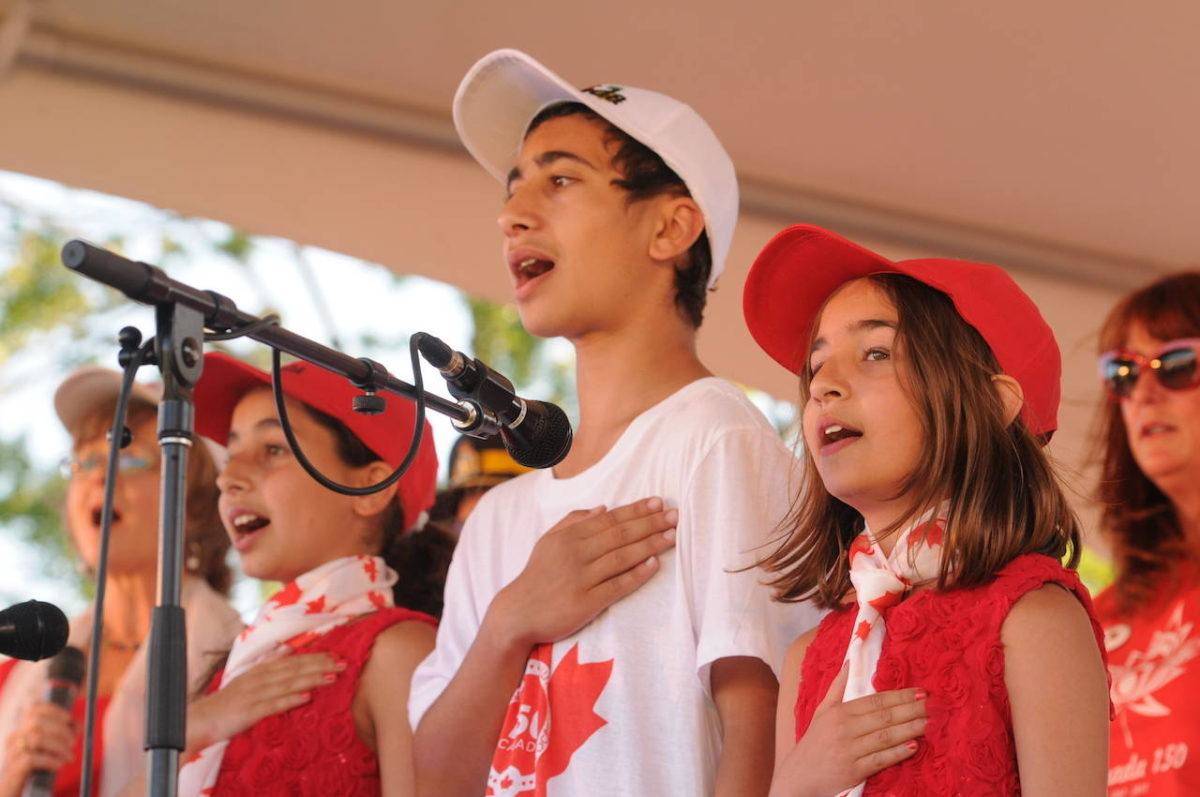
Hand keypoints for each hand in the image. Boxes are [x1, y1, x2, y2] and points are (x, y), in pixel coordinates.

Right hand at [0, 702, 75, 796]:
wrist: (14, 792)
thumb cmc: (35, 768)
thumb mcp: (47, 748)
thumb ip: (59, 735)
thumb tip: (78, 725)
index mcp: (22, 729)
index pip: (34, 709)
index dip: (54, 710)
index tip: (70, 719)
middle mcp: (15, 738)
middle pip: (37, 722)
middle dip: (60, 729)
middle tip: (73, 742)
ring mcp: (12, 753)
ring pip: (36, 739)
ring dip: (59, 746)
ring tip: (69, 757)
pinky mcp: (13, 769)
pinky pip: (32, 759)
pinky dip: (50, 760)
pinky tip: (59, 765)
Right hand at [185, 653, 344, 752]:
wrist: (200, 721)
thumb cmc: (228, 702)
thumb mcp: (248, 678)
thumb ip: (268, 663)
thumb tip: (287, 648)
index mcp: (260, 670)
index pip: (292, 661)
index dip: (315, 657)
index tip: (336, 655)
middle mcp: (259, 678)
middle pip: (294, 669)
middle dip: (320, 665)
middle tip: (344, 663)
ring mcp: (254, 694)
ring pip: (288, 684)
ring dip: (311, 679)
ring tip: (332, 677)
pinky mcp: (249, 712)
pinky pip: (273, 705)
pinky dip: (290, 700)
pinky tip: (307, 698)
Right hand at [488, 498, 677, 648]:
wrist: (517, 612)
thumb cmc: (537, 575)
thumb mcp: (548, 541)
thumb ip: (573, 521)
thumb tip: (603, 507)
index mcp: (569, 536)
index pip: (610, 519)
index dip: (636, 510)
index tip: (659, 503)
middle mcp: (575, 554)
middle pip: (620, 534)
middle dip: (650, 523)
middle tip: (676, 516)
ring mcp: (581, 578)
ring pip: (622, 557)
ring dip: (650, 545)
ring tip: (672, 536)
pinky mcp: (586, 602)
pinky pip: (617, 586)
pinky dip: (637, 575)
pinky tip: (655, 566)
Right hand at [770, 663, 926, 796]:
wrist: (799, 777)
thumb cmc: (814, 743)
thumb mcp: (822, 712)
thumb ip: (837, 687)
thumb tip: (849, 662)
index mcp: (839, 712)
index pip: (875, 701)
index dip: (900, 696)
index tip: (920, 691)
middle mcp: (844, 729)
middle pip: (884, 717)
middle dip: (911, 710)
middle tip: (932, 705)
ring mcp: (849, 750)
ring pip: (885, 736)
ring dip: (910, 729)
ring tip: (929, 723)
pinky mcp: (853, 771)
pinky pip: (879, 760)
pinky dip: (897, 753)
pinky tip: (913, 747)